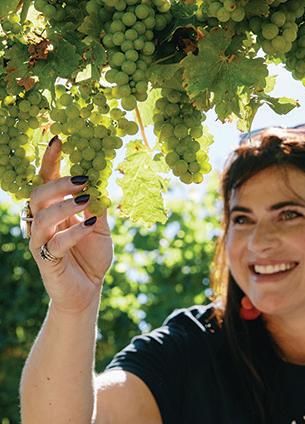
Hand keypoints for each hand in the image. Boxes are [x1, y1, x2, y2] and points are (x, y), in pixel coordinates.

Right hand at [28, 137, 112, 313]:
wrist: (89, 290)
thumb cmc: (92, 256)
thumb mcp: (101, 227)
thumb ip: (98, 207)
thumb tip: (102, 182)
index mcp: (54, 212)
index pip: (46, 181)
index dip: (50, 161)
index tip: (59, 139)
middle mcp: (43, 224)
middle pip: (37, 195)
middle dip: (59, 183)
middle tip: (83, 179)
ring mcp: (42, 242)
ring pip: (42, 217)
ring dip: (65, 204)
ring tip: (87, 198)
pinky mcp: (47, 260)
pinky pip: (56, 242)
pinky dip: (75, 231)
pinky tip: (92, 224)